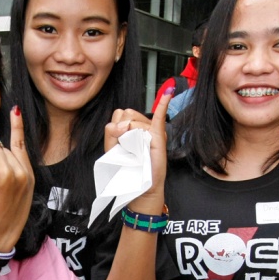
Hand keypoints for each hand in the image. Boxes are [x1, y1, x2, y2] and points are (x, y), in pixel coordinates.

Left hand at [103, 89, 171, 214]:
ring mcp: (150, 130)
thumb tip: (120, 124)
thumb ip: (111, 133)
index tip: (117, 140)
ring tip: (136, 148)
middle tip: (126, 144)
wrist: (139, 186)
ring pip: (135, 118)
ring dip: (131, 132)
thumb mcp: (112, 150)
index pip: (119, 113)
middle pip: (126, 113)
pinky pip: (160, 116)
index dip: (115, 126)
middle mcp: (140, 126)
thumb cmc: (128, 169)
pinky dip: (163, 103)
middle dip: (122, 127)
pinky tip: (167, 94)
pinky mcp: (158, 135)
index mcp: (129, 128)